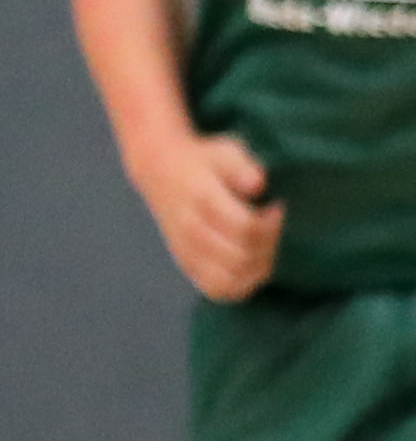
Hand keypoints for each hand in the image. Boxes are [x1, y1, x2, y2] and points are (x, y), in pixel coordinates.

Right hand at [144, 123, 282, 302]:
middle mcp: (191, 230)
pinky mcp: (186, 264)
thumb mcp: (225, 151)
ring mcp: (186, 250)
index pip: (245, 229)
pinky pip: (218, 289)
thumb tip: (258, 184)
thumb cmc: (203, 160)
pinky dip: (241, 285)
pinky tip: (252, 267)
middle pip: (241, 257)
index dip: (271, 224)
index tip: (278, 208)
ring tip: (266, 248)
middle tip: (276, 228)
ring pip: (231, 279)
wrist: (161, 170)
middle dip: (269, 246)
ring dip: (258, 269)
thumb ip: (242, 166)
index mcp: (201, 199)